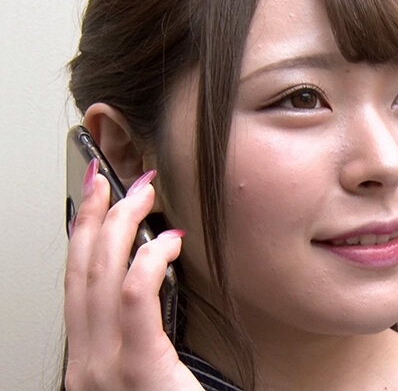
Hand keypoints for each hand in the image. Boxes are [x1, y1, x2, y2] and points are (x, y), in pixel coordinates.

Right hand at [64, 161, 201, 389]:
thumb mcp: (146, 374)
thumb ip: (139, 336)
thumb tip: (152, 283)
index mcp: (88, 362)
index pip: (75, 284)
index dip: (83, 234)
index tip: (97, 197)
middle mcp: (86, 364)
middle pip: (80, 272)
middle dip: (98, 216)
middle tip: (118, 181)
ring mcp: (104, 369)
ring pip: (100, 275)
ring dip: (122, 226)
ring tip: (145, 196)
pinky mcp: (138, 369)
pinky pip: (133, 299)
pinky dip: (147, 262)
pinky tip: (167, 242)